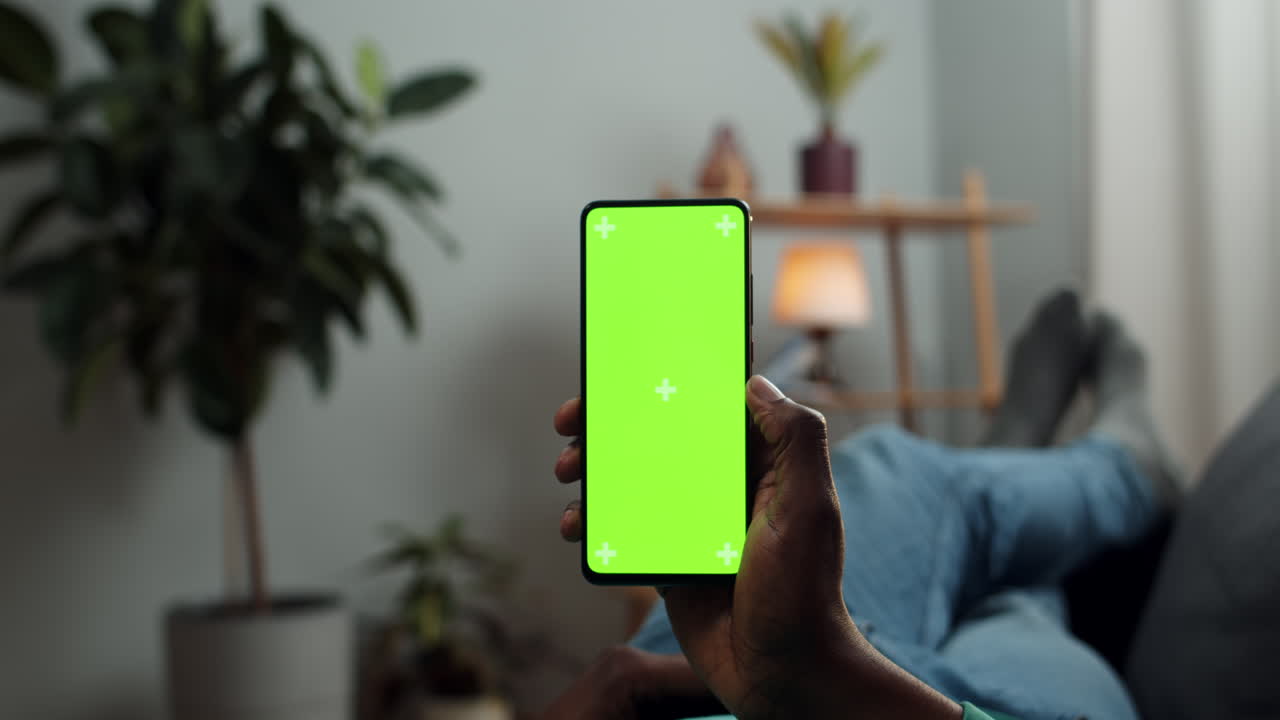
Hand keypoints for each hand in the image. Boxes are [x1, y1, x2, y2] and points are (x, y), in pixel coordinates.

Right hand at [553, 376, 960, 719]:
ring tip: (568, 472)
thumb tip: (756, 383)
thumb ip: (794, 440)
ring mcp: (692, 524)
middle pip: (658, 438)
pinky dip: (593, 521)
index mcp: (759, 466)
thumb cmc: (804, 594)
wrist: (783, 674)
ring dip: (593, 469)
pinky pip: (622, 529)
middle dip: (611, 424)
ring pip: (633, 480)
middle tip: (574, 423)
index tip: (624, 373)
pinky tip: (576, 525)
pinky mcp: (668, 560)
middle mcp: (723, 488)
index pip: (708, 408)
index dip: (666, 384)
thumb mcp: (808, 507)